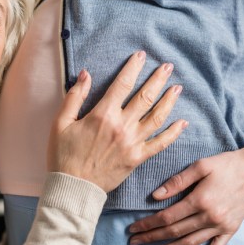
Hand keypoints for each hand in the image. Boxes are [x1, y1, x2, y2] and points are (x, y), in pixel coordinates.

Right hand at [48, 51, 186, 191]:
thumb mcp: (61, 123)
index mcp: (103, 115)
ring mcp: (132, 143)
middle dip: (158, 79)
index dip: (133, 67)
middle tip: (168, 66)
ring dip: (169, 101)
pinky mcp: (138, 158)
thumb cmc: (63, 155)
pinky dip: (173, 132)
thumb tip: (86, 74)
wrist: (73, 188)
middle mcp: (122, 126)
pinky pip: (160, 144)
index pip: (123, 84)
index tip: (141, 56)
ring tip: (177, 88)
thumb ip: (75, 97)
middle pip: (145, 97)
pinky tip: (182, 122)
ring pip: (157, 117)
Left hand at [128, 141, 243, 244]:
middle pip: (175, 232)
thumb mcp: (200, 165)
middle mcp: (210, 216)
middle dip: (151, 238)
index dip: (148, 224)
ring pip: (190, 243)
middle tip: (133, 241)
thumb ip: (177, 181)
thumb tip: (155, 196)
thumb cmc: (226, 164)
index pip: (167, 217)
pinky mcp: (230, 230)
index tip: (133, 228)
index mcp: (200, 199)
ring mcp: (221, 226)